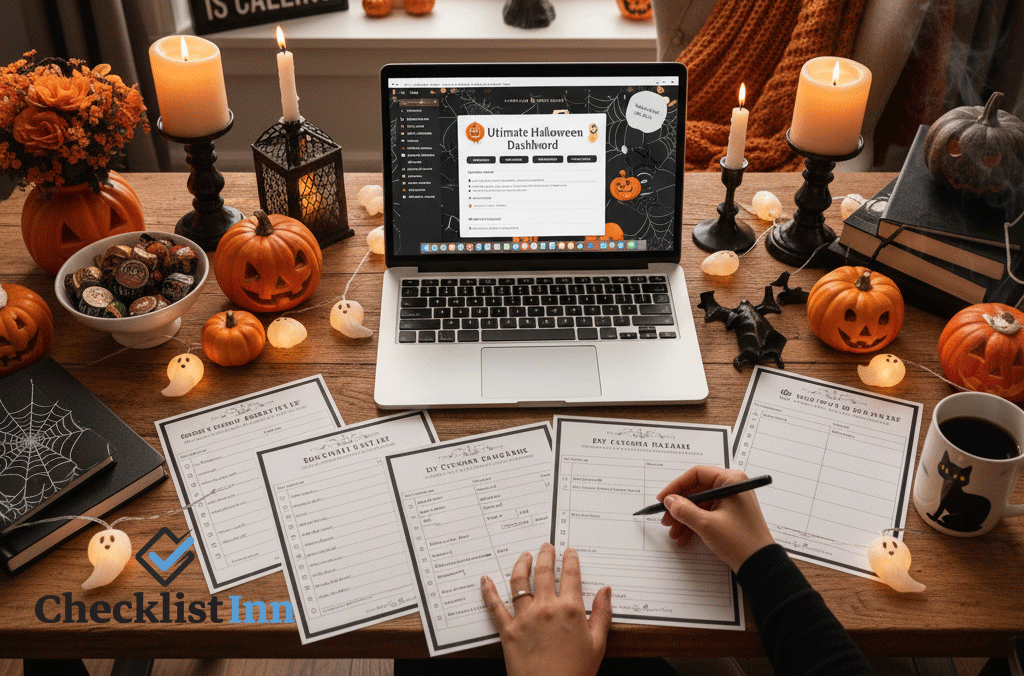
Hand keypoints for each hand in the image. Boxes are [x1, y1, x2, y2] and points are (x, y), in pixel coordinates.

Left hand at [481, 543, 611, 675]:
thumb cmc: (576, 672)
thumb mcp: (598, 644)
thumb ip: (603, 614)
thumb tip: (606, 590)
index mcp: (570, 609)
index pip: (570, 575)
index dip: (570, 560)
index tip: (569, 552)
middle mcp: (546, 608)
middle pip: (543, 572)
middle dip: (545, 555)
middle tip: (546, 546)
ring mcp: (525, 617)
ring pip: (519, 582)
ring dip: (521, 564)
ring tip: (524, 556)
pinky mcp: (508, 630)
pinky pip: (495, 606)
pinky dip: (488, 591)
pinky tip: (485, 580)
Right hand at [656, 466, 774, 571]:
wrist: (760, 565)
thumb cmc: (740, 541)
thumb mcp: (706, 524)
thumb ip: (684, 510)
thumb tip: (669, 501)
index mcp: (731, 481)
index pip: (697, 474)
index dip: (677, 486)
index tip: (663, 499)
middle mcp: (732, 487)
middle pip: (697, 490)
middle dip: (679, 507)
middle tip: (666, 519)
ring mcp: (732, 502)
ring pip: (700, 504)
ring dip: (684, 518)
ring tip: (674, 533)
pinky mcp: (731, 516)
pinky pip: (707, 514)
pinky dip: (694, 525)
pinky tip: (684, 538)